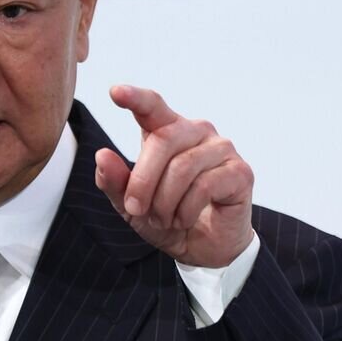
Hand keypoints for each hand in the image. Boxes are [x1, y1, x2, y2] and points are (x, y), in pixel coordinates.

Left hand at [94, 85, 254, 267]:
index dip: (135, 98)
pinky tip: (183, 219)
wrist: (203, 248)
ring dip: (164, 202)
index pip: (152, 106)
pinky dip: (186, 210)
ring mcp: (221, 148)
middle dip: (142, 180)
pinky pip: (205, 185)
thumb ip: (115, 182)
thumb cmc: (166, 218)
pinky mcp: (240, 172)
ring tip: (163, 219)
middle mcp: (196, 131)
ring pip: (183, 166)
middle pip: (162, 140)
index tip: (115, 92)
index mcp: (167, 131)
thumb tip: (101, 155)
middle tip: (135, 208)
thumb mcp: (131, 206)